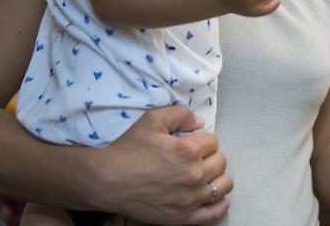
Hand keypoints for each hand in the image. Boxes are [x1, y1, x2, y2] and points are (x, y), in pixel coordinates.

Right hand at [86, 105, 232, 224]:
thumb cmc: (127, 149)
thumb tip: (200, 123)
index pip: (213, 142)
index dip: (202, 140)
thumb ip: (180, 114)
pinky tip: (212, 197)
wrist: (105, 181)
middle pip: (221, 162)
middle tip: (195, 159)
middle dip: (210, 156)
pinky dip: (219, 204)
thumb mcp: (152, 119)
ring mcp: (189, 199)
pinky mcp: (182, 217)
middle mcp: (193, 174)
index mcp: (188, 150)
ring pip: (223, 185)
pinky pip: (215, 212)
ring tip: (205, 175)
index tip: (191, 144)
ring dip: (218, 178)